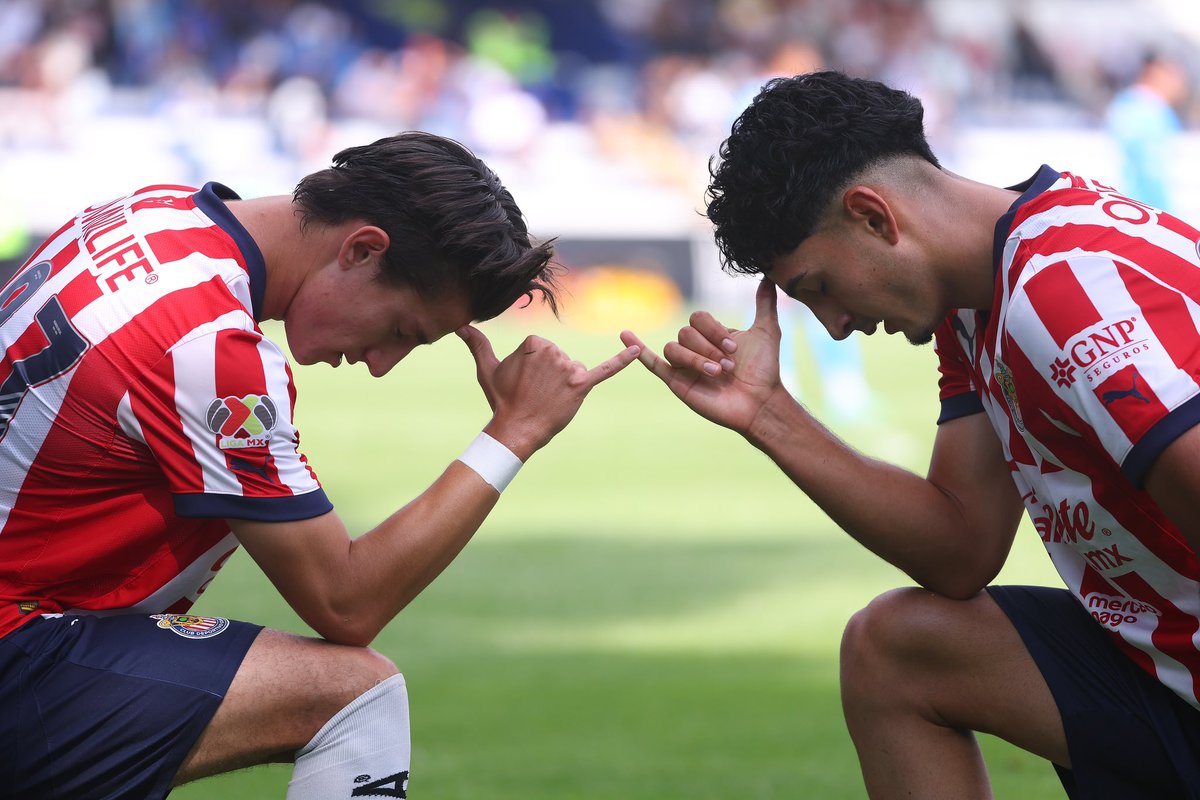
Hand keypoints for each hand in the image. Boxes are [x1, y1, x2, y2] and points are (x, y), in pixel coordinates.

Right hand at [457, 326, 639, 459]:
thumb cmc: (502, 399)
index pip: (542, 348)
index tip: (524, 381)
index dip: (534, 367)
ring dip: (565, 383)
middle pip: (560, 358)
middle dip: (551, 375)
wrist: (516, 429)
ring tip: (549, 398)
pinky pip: (606, 370)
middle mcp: (553, 351)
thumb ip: (478, 345)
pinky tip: (639, 350)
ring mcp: (568, 368)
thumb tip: (461, 326)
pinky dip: (623, 360)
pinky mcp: (582, 385)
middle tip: (535, 392)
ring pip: (574, 369)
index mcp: (533, 342)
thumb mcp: (487, 369)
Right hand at [621, 278, 785, 433]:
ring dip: (694, 359)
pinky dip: (637, 348)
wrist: (759, 403)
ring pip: (673, 348)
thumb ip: (764, 304)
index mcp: (711, 336)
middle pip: (685, 333)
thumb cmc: (764, 371)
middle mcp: (695, 348)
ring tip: (716, 373)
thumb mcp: (767, 331)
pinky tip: (625, 334)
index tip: (735, 348)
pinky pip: (652, 362)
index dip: (714, 330)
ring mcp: (684, 365)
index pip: (698, 319)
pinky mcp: (676, 382)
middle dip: (708, 348)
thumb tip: (766, 276)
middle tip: (728, 365)